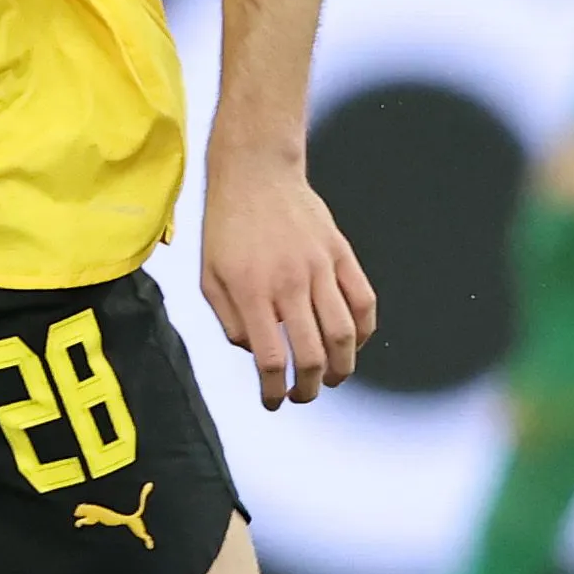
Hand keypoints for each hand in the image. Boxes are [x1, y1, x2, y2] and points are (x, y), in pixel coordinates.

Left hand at [200, 152, 376, 410]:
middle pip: (312, 354)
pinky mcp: (340, 254)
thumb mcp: (209, 278)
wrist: (255, 173)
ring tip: (332, 378)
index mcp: (251, 292)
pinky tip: (354, 343)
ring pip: (344, 333)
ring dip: (342, 367)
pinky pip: (363, 300)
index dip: (275, 391)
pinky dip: (364, 330)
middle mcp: (288, 283)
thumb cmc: (228, 226)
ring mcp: (319, 268)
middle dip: (309, 388)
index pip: (271, 359)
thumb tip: (255, 353)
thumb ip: (230, 321)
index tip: (274, 401)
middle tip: (303, 396)